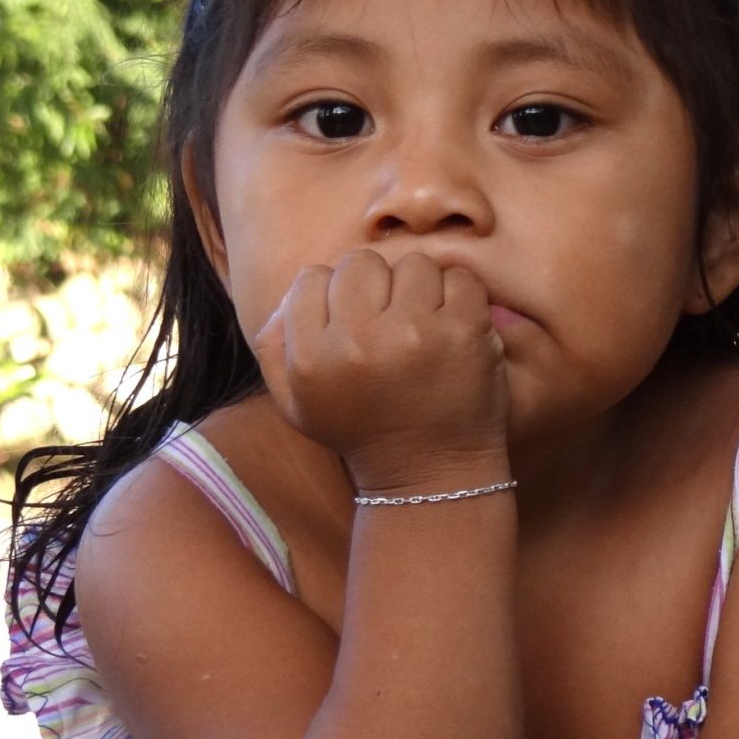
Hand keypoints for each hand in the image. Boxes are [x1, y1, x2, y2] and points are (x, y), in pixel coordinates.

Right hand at [251, 249, 509, 493]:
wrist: (429, 474)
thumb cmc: (362, 433)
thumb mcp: (295, 402)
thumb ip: (275, 344)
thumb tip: (293, 291)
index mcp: (312, 356)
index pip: (313, 277)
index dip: (337, 295)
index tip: (357, 323)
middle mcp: (358, 341)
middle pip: (362, 264)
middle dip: (378, 287)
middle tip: (393, 322)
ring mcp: (414, 333)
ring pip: (413, 265)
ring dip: (422, 290)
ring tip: (425, 326)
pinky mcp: (463, 333)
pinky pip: (460, 278)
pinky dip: (461, 297)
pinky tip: (455, 328)